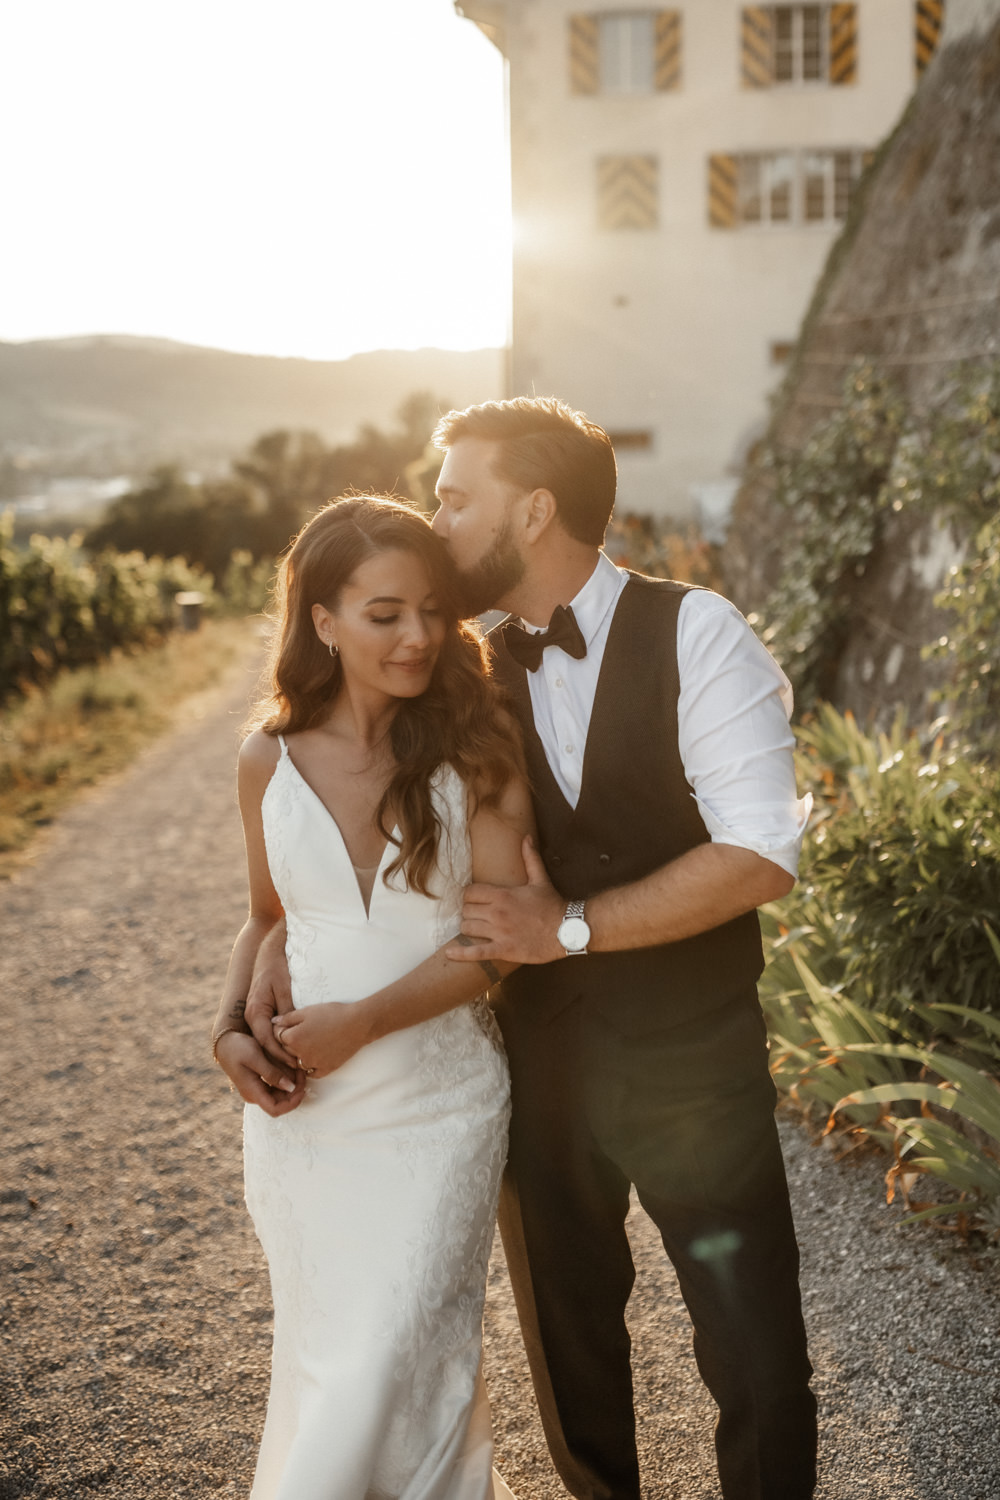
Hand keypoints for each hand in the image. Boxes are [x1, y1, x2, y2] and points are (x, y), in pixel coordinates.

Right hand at [215, 1031, 306, 1116]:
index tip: (302, 1088)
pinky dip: (287, 1080)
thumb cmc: (237, 1048)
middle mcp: (255, 1095)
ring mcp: (257, 1090)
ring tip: (299, 1069)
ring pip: (280, 1096)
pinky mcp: (260, 1083)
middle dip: (295, 1091)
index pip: (275, 1110)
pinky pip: (277, 1087)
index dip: (292, 1103)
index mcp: (252, 1092)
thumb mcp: (255, 1057)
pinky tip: (293, 1069)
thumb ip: (272, 1073)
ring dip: (293, 1085)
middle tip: (303, 1073)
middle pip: (281, 1103)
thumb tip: (290, 1088)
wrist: (225, 1042)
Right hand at [245, 925, 298, 1068]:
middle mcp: (253, 1017)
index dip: (281, 1055)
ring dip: (280, 1056)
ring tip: (297, 1071)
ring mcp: (257, 1016)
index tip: (295, 1065)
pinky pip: (270, 1035)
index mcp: (255, 1011)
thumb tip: (292, 1033)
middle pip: (264, 1046)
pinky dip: (281, 1045)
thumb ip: (287, 1010)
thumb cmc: (277, 967)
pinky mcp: (264, 1015)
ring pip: (267, 1043)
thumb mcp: (285, 988)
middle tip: (296, 1076)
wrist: (270, 951)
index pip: (266, 1040)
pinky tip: (294, 1054)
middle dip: (279, 1061)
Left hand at [273, 1002, 372, 1077]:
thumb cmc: (332, 1014)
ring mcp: (312, 1064)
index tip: (289, 1024)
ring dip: (298, 1055)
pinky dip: (311, 1066)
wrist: (357, 1024)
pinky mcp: (325, 1069)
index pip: (277, 1036)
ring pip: (297, 1063)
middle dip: (289, 1042)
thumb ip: (288, 1017)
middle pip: (285, 1050)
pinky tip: (317, 1055)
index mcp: (293, 1038)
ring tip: (309, 1043)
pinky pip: (312, 1072)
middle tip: (300, 1032)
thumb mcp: (307, 1011)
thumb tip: (273, 1021)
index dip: (281, 1029)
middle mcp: (299, 1054)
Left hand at [445, 836, 565, 965]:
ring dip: (468, 928)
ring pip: (467, 928)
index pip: (470, 892)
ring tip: (474, 928)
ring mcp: (499, 932)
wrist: (567, 930)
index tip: (474, 899)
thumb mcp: (540, 879)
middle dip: (469, 912)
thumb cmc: (552, 905)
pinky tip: (449, 952)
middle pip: (466, 910)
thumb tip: (526, 837)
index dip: (469, 896)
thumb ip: (530, 858)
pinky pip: (476, 953)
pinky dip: (460, 953)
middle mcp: (497, 912)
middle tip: (476, 914)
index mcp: (503, 895)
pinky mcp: (504, 950)